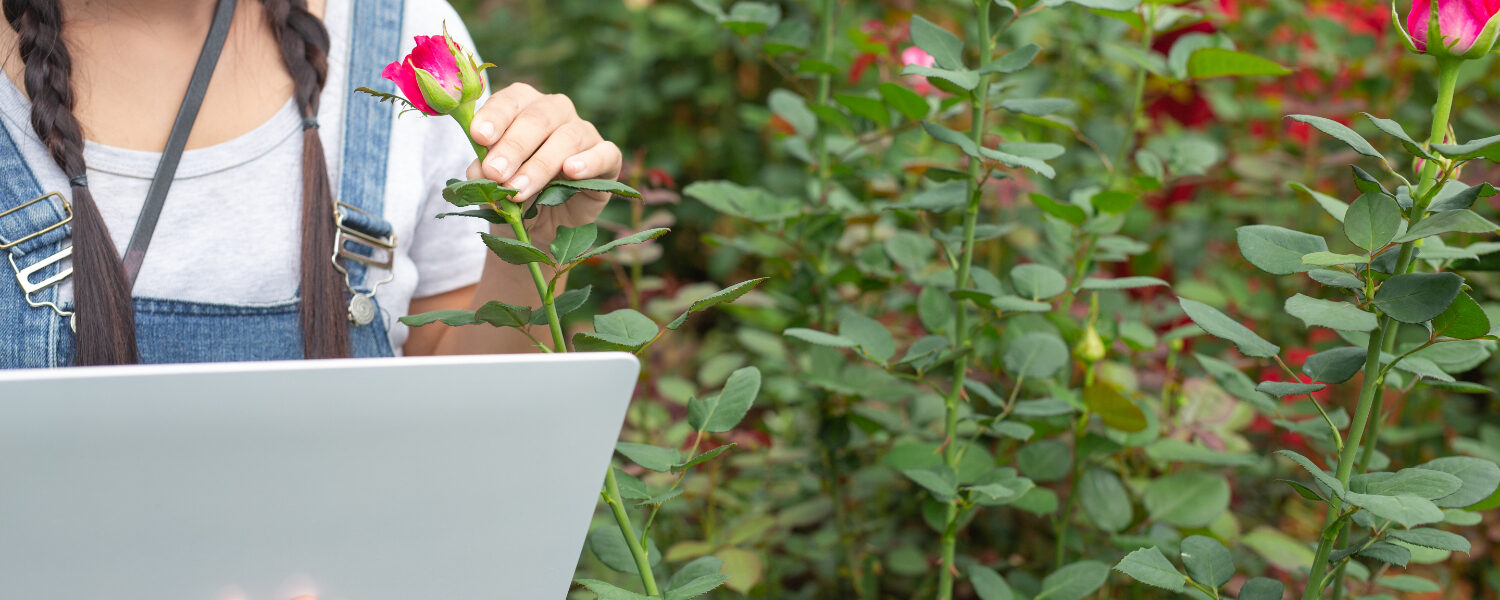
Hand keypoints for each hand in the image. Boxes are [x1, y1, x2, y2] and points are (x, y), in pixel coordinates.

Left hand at [465, 82, 622, 233]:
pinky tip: (571, 171)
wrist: (541, 227)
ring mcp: (584, 133)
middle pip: (538, 118)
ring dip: (540, 164)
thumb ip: (484, 173)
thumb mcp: (492, 186)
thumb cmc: (514, 194)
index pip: (510, 100)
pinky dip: (589, 161)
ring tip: (519, 190)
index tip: (478, 137)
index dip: (495, 116)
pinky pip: (605, 153)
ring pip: (567, 137)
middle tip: (495, 173)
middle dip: (513, 146)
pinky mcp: (608, 159)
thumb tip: (479, 170)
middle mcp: (555, 112)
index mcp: (523, 107)